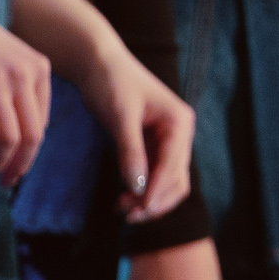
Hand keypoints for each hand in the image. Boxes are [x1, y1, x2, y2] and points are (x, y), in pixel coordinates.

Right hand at [0, 0, 53, 182]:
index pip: (40, 127)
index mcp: (39, 70)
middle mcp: (23, 75)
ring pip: (8, 140)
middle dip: (18, 167)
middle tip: (4, 183)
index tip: (15, 169)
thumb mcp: (12, 62)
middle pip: (31, 137)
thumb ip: (24, 94)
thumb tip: (26, 144)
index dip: (28, 155)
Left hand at [76, 37, 197, 223]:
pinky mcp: (153, 145)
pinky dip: (142, 191)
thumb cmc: (111, 82)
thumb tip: (138, 188)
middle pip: (176, 180)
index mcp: (179, 122)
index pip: (173, 167)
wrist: (98, 63)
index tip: (135, 211)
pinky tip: (123, 200)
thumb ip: (130, 151)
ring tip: (122, 211)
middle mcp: (180, 132)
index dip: (156, 192)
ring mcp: (168, 140)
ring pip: (167, 182)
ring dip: (149, 200)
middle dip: (154, 201)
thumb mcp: (120, 116)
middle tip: (126, 216)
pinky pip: (154, 176)